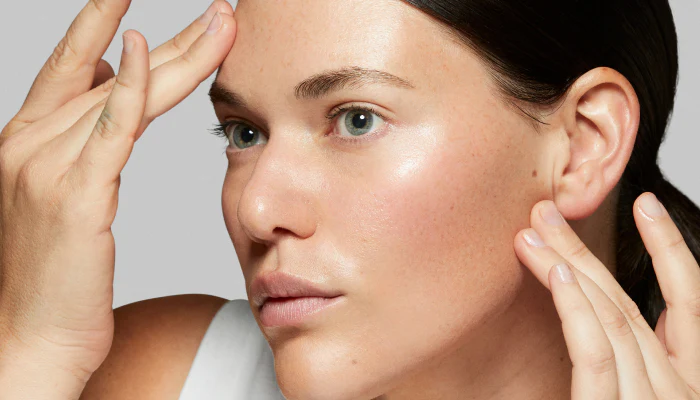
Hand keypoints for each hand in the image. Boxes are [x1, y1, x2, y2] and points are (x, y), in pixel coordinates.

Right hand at [0, 0, 235, 383]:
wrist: (32, 340)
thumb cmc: (56, 277)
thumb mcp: (67, 196)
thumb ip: (88, 137)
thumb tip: (113, 81)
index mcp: (26, 142)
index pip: (73, 66)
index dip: (102, 21)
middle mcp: (30, 144)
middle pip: (114, 74)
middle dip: (172, 40)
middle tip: (219, 11)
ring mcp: (47, 166)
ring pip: (124, 94)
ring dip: (181, 55)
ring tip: (222, 23)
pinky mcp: (73, 195)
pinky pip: (110, 128)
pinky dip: (134, 87)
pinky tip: (153, 51)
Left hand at [514, 193, 699, 398]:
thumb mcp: (623, 395)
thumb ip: (622, 363)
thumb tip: (596, 316)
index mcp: (684, 381)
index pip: (687, 305)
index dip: (669, 249)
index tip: (645, 204)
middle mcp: (677, 389)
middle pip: (628, 304)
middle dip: (585, 251)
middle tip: (545, 212)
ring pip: (610, 318)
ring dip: (567, 266)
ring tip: (531, 232)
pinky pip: (595, 354)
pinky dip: (576, 310)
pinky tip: (557, 273)